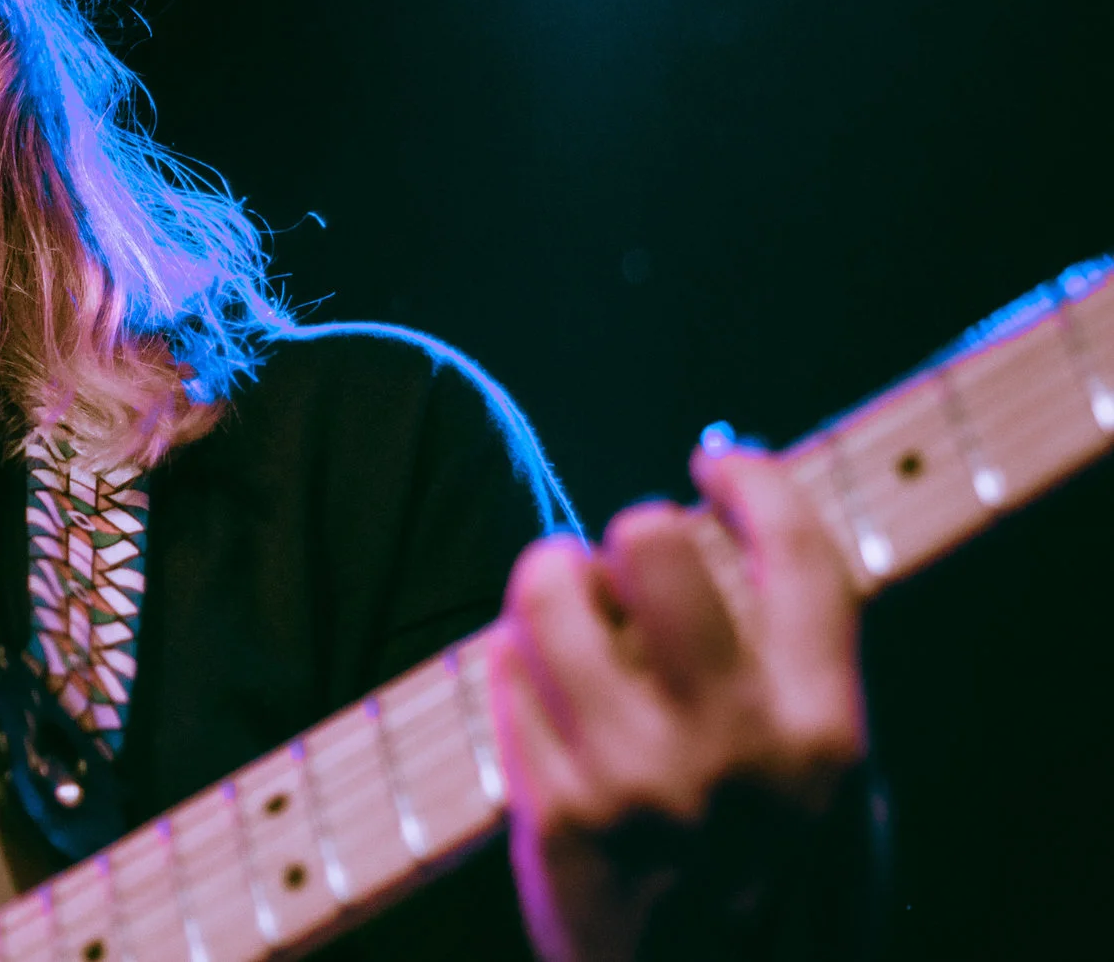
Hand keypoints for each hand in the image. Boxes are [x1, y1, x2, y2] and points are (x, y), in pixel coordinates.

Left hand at [487, 447, 867, 961]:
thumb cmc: (756, 865)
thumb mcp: (815, 773)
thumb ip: (785, 659)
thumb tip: (725, 514)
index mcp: (822, 734)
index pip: (798, 557)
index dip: (756, 481)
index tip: (721, 460)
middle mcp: (732, 753)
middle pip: (654, 544)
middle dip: (635, 532)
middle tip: (632, 565)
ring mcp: (635, 782)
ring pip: (553, 588)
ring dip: (552, 577)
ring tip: (568, 606)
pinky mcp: (554, 811)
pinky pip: (504, 667)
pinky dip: (516, 659)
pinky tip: (544, 692)